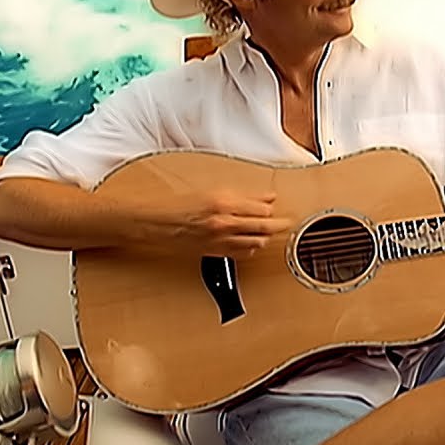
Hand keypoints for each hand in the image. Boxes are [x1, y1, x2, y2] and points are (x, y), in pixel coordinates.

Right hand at [134, 189, 291, 258]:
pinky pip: (243, 253)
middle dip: (280, 225)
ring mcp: (221, 240)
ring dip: (266, 236)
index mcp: (224, 203)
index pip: (262, 207)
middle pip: (264, 227)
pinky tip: (252, 242)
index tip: (277, 204)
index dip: (272, 206)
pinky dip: (252, 247)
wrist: (157, 222)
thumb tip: (266, 197)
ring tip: (270, 231)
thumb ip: (242, 196)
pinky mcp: (216, 252)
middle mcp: (224, 222)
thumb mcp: (212, 191)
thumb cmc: (179, 204)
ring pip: (256, 242)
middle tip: (288, 222)